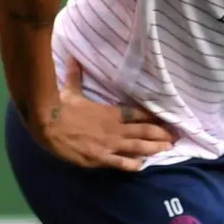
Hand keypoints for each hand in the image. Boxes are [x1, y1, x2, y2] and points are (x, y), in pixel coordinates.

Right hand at [35, 58, 176, 170]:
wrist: (48, 126)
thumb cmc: (61, 108)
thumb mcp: (70, 90)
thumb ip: (75, 76)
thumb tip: (72, 57)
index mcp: (110, 112)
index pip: (136, 114)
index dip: (151, 116)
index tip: (164, 118)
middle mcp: (114, 129)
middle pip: (143, 131)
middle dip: (160, 133)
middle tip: (175, 136)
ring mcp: (108, 145)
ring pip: (137, 147)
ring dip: (154, 148)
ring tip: (167, 149)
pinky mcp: (99, 159)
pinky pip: (120, 163)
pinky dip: (132, 165)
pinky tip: (141, 166)